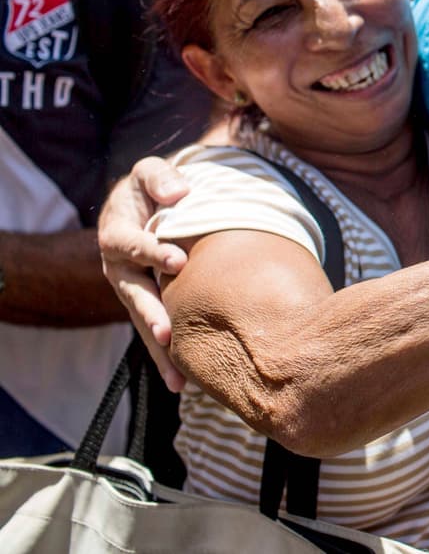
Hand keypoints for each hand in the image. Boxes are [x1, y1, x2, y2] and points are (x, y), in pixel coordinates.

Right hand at [99, 156, 192, 390]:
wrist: (146, 205)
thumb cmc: (151, 187)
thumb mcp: (150, 173)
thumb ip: (162, 178)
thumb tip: (179, 193)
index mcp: (118, 235)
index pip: (133, 245)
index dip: (153, 251)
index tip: (178, 260)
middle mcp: (119, 269)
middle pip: (134, 294)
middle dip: (152, 314)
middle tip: (169, 333)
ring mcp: (132, 290)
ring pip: (144, 322)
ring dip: (159, 348)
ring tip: (178, 375)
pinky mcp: (149, 304)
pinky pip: (155, 332)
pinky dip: (167, 357)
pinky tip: (182, 382)